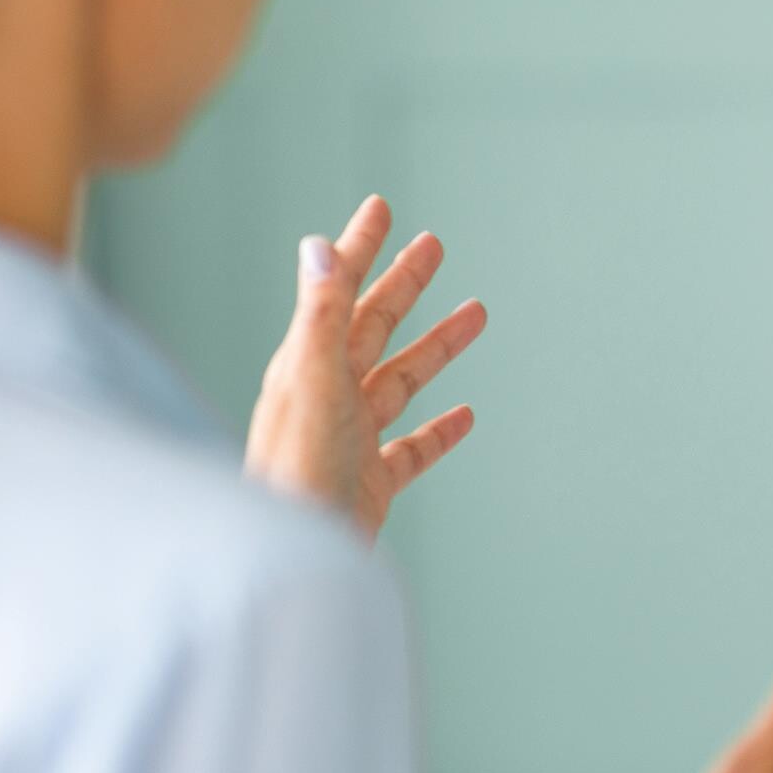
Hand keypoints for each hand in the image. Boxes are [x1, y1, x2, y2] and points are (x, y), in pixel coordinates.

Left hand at [244, 194, 486, 538]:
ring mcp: (351, 439)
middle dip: (403, 284)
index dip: (361, 248)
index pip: (338, 291)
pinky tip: (465, 416)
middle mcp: (327, 396)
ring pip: (402, 380)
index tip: (382, 208)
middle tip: (434, 245)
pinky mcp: (371, 482)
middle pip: (373, 327)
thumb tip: (317, 247)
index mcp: (307, 366)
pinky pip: (413, 447)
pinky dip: (439, 429)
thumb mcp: (312, 385)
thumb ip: (318, 317)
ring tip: (476, 314)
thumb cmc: (296, 477)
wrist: (296, 564)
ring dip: (437, 346)